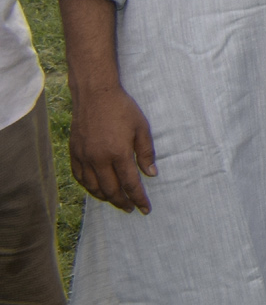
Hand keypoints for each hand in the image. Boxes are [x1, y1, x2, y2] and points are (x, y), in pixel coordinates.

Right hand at [69, 83, 155, 212]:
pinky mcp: (74, 153)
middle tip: (131, 208)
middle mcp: (99, 160)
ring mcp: (84, 157)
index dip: (139, 198)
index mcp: (118, 154)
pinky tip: (96, 189)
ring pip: (93, 187)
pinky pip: (80, 177)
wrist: (96, 95)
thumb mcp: (142, 128)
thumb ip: (146, 153)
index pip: (130, 184)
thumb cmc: (123, 109)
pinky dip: (89, 187)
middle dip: (122, 202)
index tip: (145, 208)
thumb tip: (151, 174)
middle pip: (110, 190)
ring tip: (116, 200)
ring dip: (105, 197)